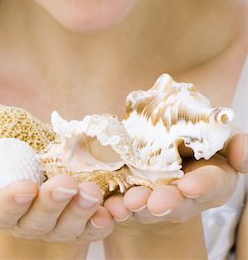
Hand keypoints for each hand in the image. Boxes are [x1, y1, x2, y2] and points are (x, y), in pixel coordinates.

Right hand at [0, 142, 113, 242]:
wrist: (37, 165)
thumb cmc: (1, 157)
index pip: (0, 210)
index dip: (11, 201)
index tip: (25, 187)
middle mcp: (27, 219)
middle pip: (38, 220)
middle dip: (53, 203)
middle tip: (67, 184)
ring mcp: (56, 223)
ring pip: (69, 225)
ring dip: (82, 211)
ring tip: (93, 192)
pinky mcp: (82, 220)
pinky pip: (93, 224)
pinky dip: (104, 218)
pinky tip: (112, 210)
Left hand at [104, 132, 247, 223]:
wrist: (163, 150)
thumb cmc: (196, 140)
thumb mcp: (220, 136)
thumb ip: (234, 142)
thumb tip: (242, 154)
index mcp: (212, 180)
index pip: (211, 185)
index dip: (201, 186)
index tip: (189, 186)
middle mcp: (186, 196)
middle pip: (178, 203)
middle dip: (166, 202)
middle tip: (155, 202)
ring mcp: (158, 199)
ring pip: (148, 207)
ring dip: (138, 206)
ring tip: (128, 203)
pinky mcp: (132, 197)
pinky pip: (123, 205)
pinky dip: (115, 207)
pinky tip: (110, 206)